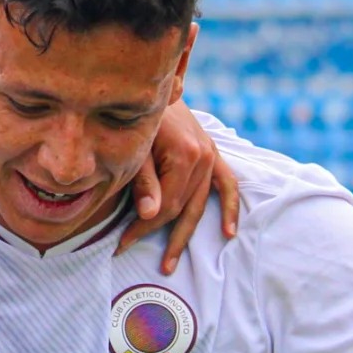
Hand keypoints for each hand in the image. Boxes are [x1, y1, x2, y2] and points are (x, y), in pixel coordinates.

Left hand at [120, 100, 239, 274]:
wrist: (155, 88)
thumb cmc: (138, 118)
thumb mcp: (136, 150)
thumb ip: (144, 183)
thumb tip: (151, 216)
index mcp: (184, 156)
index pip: (166, 205)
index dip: (144, 228)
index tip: (123, 244)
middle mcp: (204, 158)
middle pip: (183, 209)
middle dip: (162, 237)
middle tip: (147, 263)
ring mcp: (212, 156)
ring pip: (201, 204)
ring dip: (186, 233)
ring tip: (172, 262)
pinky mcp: (213, 153)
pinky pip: (227, 184)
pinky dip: (229, 207)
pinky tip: (228, 232)